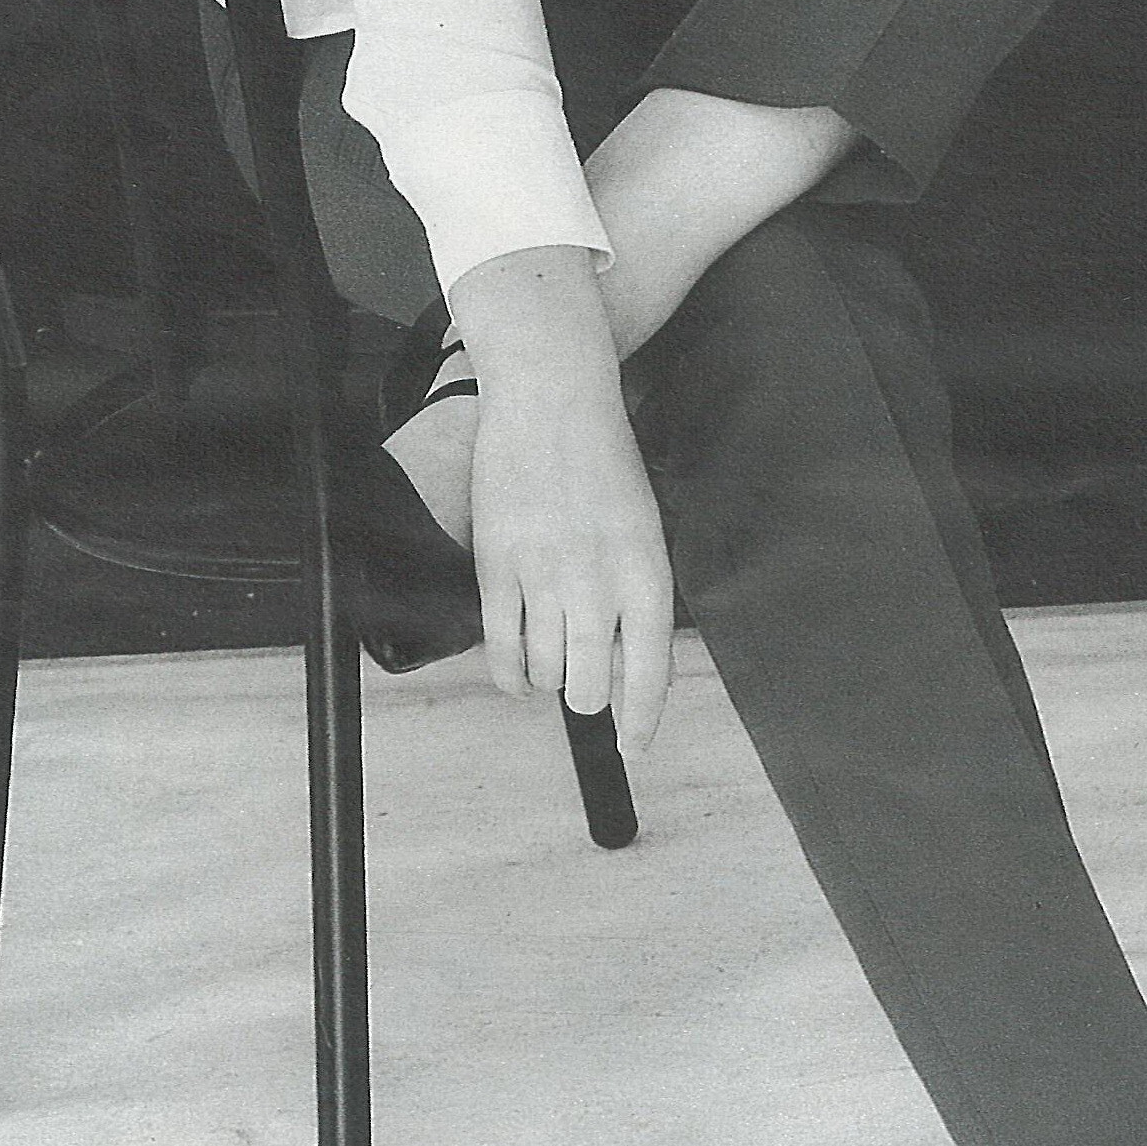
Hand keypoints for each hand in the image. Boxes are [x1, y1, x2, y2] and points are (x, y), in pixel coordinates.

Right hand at [465, 365, 674, 752]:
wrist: (553, 401)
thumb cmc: (605, 462)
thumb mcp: (645, 528)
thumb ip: (637, 593)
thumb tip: (626, 663)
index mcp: (646, 572)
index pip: (649, 672)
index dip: (641, 719)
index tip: (633, 744)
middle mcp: (597, 583)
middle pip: (591, 685)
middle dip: (590, 697)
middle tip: (588, 686)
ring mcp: (543, 577)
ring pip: (546, 671)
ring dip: (552, 679)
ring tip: (554, 660)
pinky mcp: (497, 567)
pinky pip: (501, 648)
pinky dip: (511, 677)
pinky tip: (519, 679)